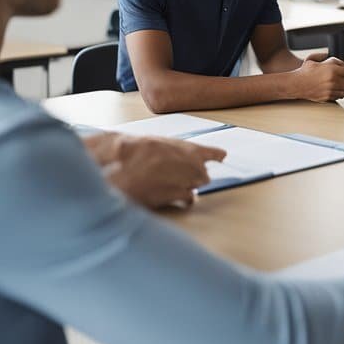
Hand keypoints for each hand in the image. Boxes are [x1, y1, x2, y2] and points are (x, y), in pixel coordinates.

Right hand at [100, 135, 225, 208]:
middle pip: (204, 175)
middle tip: (176, 175)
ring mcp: (188, 182)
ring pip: (196, 186)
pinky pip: (188, 199)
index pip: (212, 153)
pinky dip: (182, 199)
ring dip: (186, 186)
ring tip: (167, 183)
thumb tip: (173, 157)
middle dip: (193, 176)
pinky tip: (171, 196)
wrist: (121, 167)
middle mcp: (194, 166)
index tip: (222, 156)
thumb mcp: (155, 143)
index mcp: (189, 149)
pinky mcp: (178, 196)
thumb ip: (171, 151)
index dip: (216, 155)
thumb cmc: (134, 152)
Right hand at [292, 52, 343, 101]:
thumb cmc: (306, 70)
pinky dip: (340, 93)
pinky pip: (340, 96)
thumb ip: (331, 59)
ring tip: (339, 82)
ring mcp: (331, 90)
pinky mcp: (328, 97)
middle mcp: (333, 80)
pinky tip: (335, 88)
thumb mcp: (317, 58)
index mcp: (332, 69)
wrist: (296, 84)